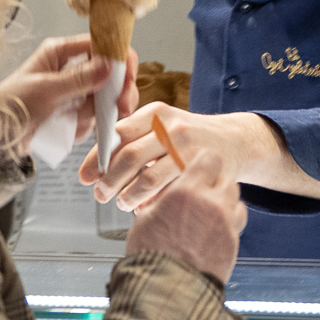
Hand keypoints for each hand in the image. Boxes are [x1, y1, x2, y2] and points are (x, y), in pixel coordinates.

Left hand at [0, 35, 137, 146]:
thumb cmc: (8, 106)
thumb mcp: (45, 90)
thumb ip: (79, 79)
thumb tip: (109, 66)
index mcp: (61, 52)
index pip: (101, 46)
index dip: (119, 59)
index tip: (127, 78)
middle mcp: (70, 69)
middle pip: (110, 74)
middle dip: (116, 92)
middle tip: (120, 107)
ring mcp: (73, 93)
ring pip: (103, 100)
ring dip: (96, 114)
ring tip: (77, 122)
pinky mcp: (72, 115)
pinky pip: (92, 120)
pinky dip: (85, 128)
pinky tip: (68, 131)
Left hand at [79, 104, 259, 209]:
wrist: (233, 141)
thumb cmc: (188, 137)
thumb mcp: (160, 126)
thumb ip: (130, 140)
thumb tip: (92, 168)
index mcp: (155, 113)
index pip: (117, 134)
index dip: (97, 158)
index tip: (86, 176)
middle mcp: (172, 127)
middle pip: (129, 156)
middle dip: (109, 181)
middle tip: (100, 194)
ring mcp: (189, 149)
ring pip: (148, 178)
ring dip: (128, 196)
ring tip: (121, 203)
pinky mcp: (201, 170)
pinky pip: (168, 191)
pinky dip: (151, 202)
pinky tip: (144, 206)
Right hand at [124, 149, 247, 282]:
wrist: (168, 291)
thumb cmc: (151, 257)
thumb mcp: (145, 218)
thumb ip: (159, 198)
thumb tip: (159, 191)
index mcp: (187, 191)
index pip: (208, 158)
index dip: (203, 161)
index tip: (196, 165)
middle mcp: (212, 204)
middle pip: (226, 178)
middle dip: (214, 182)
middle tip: (200, 191)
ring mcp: (226, 224)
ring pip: (235, 199)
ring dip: (224, 201)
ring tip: (206, 212)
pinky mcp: (233, 243)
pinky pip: (236, 223)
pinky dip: (228, 222)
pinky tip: (212, 230)